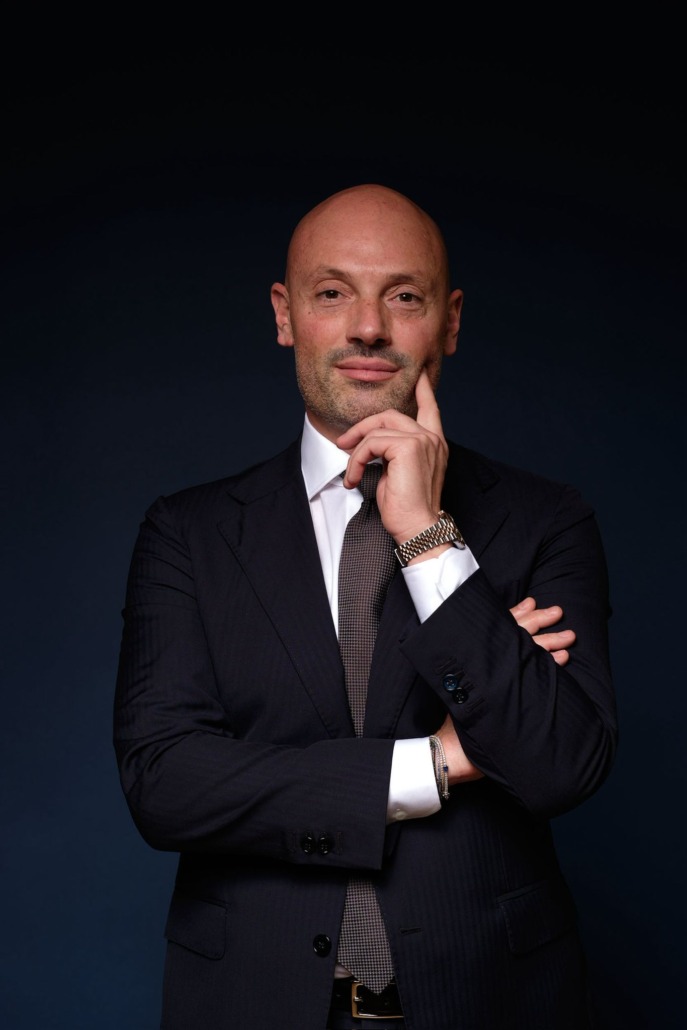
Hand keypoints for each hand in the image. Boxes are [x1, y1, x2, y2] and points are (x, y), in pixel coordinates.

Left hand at [335, 371, 448, 546]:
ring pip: (377, 430)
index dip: (423, 389)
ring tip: (350, 473)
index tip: (420, 374)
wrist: (417, 528)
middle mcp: (431, 438)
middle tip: (343, 443)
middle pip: (391, 414)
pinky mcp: (408, 447)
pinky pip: (371, 443)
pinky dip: (357, 460)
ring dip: (356, 452)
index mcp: (434, 443)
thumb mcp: (398, 473)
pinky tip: (354, 478)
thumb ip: (392, 452)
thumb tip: (368, 445)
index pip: (430, 407)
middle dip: (363, 426)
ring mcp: (422, 440)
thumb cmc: (406, 508)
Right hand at [433, 597, 575, 785]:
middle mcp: (485, 662)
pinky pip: (533, 673)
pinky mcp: (506, 694)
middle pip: (517, 633)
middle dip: (540, 619)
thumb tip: (499, 653)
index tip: (532, 601)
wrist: (450, 747)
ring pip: (528, 650)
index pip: (499, 626)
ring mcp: (496, 677)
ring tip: (570, 635)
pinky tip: (564, 659)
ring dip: (551, 641)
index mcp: (477, 657)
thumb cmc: (459, 720)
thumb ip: (482, 668)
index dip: (518, 613)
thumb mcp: (470, 686)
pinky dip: (549, 664)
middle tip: (558, 612)